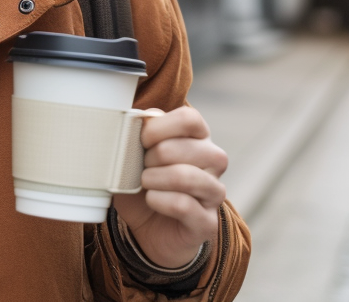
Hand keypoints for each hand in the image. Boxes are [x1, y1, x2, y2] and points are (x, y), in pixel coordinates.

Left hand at [111, 107, 227, 268]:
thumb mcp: (135, 155)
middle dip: (154, 156)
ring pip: (189, 176)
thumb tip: (137, 118)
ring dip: (157, 178)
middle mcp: (213, 162)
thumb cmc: (143, 184)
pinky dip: (159, 200)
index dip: (159, 127)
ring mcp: (214, 193)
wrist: (146, 229)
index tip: (141, 139)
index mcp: (198, 138)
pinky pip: (183, 205)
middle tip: (142, 166)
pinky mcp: (208, 222)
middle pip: (189, 146)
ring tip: (144, 182)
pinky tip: (151, 199)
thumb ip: (138, 133)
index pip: (189, 118)